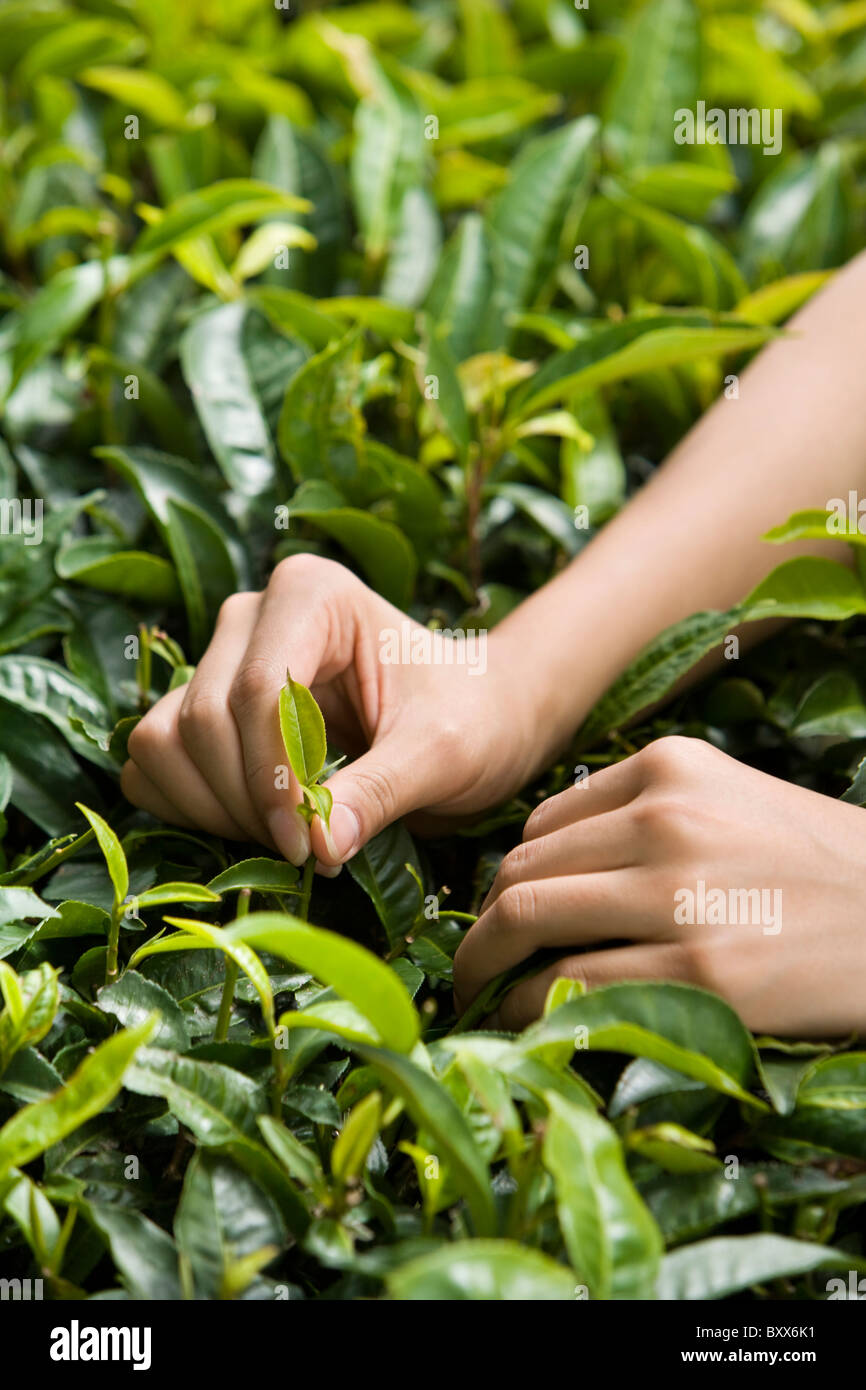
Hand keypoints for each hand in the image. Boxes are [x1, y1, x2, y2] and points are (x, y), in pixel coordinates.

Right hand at [122, 555, 541, 867]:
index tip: (307, 844)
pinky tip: (252, 826)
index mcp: (312, 594)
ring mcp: (220, 658)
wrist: (477, 717)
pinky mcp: (204, 705)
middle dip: (246, 800)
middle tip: (307, 850)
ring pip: (163, 740)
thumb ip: (379, 792)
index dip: (270, 778)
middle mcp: (251, 616)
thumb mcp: (442, 754)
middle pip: (203, 719)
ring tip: (286, 838)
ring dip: (211, 807)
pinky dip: (187, 805)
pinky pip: (154, 761)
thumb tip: (318, 845)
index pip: (257, 690)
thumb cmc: (471, 717)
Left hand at [453, 735, 865, 1036]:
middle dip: (482, 926)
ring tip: (483, 996)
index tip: (506, 916)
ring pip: (527, 923)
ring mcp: (681, 896)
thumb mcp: (733, 801)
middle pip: (522, 871)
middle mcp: (667, 820)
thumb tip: (542, 866)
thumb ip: (644, 815)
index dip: (513, 878)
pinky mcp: (701, 972)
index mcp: (672, 768)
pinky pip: (570, 988)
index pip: (542, 824)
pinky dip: (528, 1010)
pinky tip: (528, 1024)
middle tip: (471, 964)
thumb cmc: (815, 867)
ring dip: (486, 968)